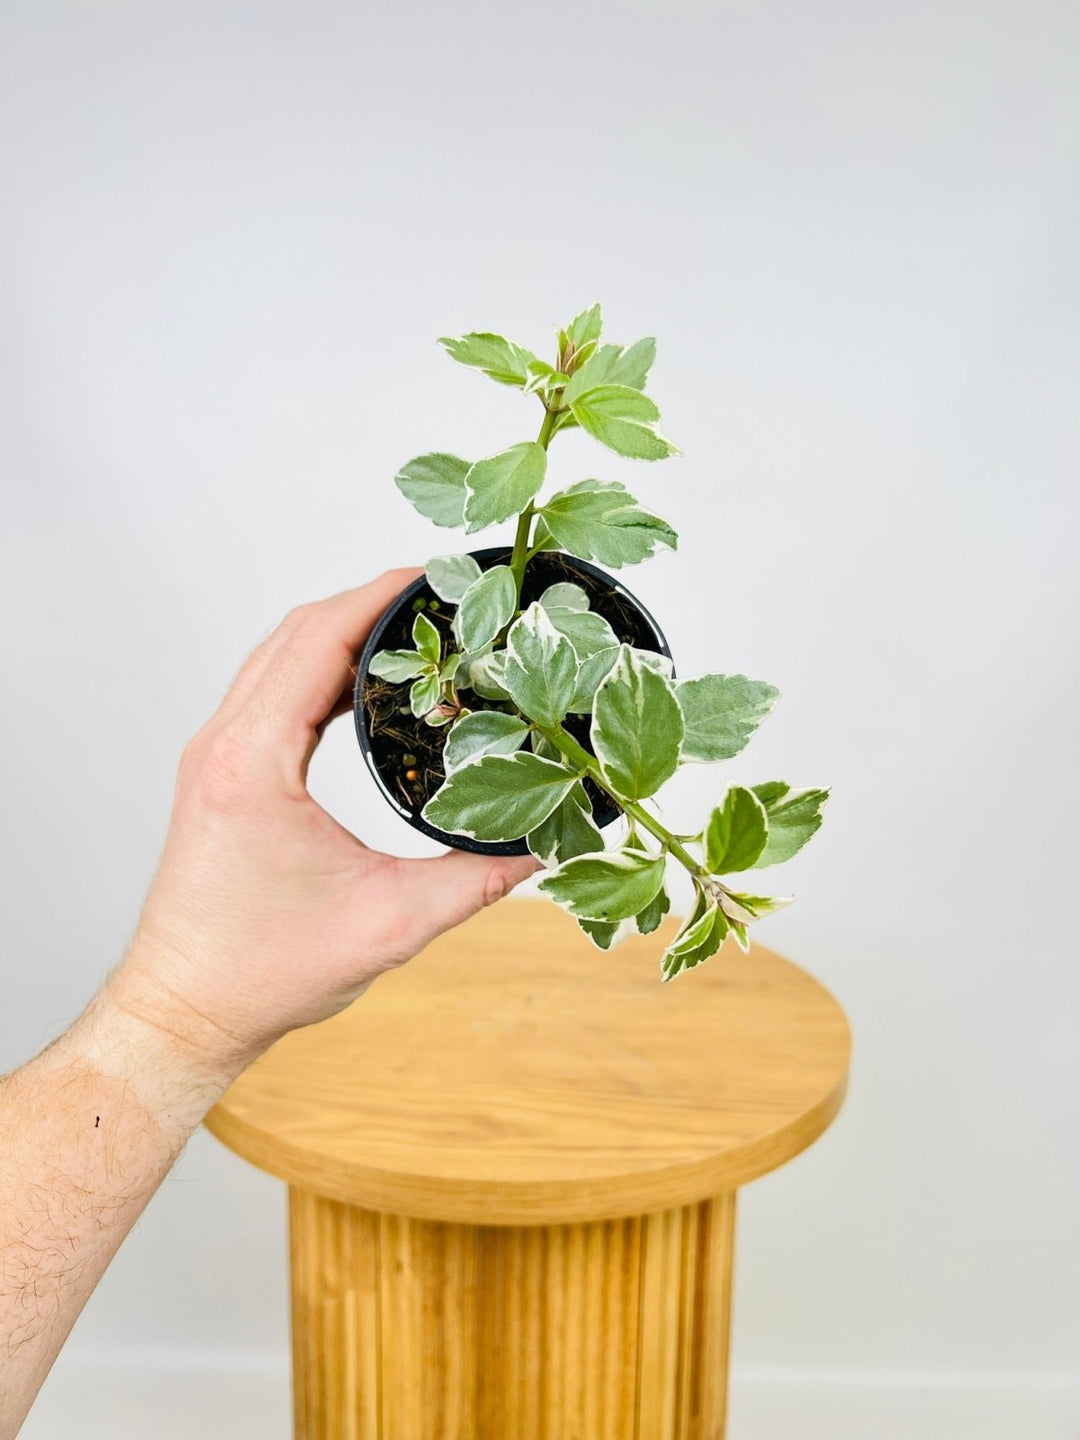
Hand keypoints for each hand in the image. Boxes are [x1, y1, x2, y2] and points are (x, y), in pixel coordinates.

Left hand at [107, 571, 536, 1085]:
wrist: (185, 1009)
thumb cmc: (264, 974)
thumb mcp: (390, 925)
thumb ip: (477, 880)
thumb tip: (548, 842)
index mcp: (253, 763)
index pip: (316, 642)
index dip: (379, 598)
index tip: (437, 576)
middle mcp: (224, 745)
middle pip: (295, 633)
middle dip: (370, 602)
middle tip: (442, 595)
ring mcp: (216, 755)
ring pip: (278, 656)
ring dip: (342, 631)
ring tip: (414, 627)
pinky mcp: (221, 773)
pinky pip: (271, 690)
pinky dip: (319, 668)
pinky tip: (366, 682)